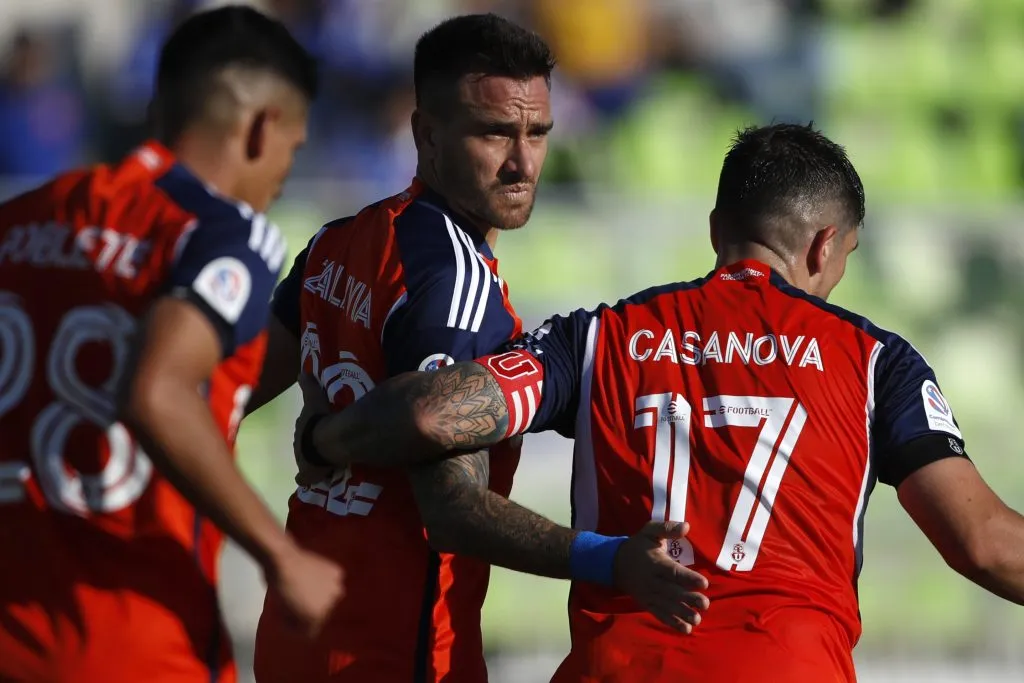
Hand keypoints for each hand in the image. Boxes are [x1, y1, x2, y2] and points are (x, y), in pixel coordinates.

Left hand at [264, 541, 343, 636]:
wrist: (284, 560)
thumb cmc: (278, 587)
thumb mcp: (282, 612)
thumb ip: (295, 622)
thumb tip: (303, 625)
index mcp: (315, 618)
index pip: (310, 632)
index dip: (297, 626)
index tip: (288, 617)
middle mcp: (331, 605)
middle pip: (321, 615)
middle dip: (310, 610)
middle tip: (297, 599)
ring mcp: (336, 588)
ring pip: (329, 598)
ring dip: (320, 595)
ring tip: (305, 586)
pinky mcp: (338, 573)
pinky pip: (333, 582)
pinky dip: (326, 580)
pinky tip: (315, 575)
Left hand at [293, 372, 332, 486]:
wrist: (324, 441)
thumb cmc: (320, 419)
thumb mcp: (315, 398)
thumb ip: (309, 386)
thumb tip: (302, 372)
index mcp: (301, 426)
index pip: (304, 426)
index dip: (309, 427)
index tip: (316, 427)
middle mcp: (298, 443)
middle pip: (303, 442)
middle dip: (309, 442)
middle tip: (321, 442)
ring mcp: (302, 459)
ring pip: (305, 458)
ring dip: (311, 458)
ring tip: (321, 459)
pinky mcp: (308, 473)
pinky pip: (305, 477)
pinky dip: (305, 478)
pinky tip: (307, 480)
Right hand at [614, 521, 709, 633]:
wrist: (614, 563)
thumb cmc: (638, 545)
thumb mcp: (650, 531)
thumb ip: (667, 528)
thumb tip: (686, 526)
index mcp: (655, 562)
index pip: (673, 572)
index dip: (688, 578)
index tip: (704, 583)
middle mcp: (652, 580)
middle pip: (672, 591)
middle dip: (688, 598)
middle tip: (705, 604)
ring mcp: (649, 594)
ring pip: (667, 605)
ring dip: (682, 613)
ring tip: (697, 619)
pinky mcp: (647, 603)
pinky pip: (659, 614)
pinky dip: (671, 622)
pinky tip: (686, 629)